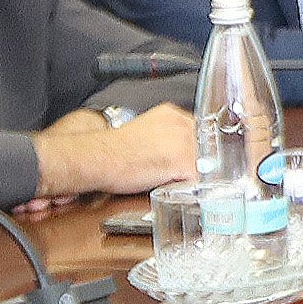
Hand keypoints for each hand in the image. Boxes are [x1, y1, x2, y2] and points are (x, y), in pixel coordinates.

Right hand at [32, 101, 196, 198]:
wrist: (97, 158)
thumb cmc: (113, 150)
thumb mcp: (146, 132)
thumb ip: (168, 137)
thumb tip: (181, 151)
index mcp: (173, 115)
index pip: (200, 134)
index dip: (195, 150)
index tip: (186, 160)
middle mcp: (183, 125)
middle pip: (206, 149)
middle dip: (196, 163)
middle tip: (174, 173)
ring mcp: (185, 143)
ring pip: (204, 166)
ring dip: (191, 176)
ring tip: (169, 179)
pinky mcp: (183, 163)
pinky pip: (198, 182)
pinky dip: (187, 189)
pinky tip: (170, 186)